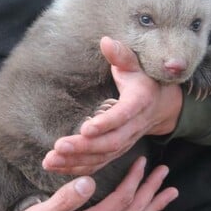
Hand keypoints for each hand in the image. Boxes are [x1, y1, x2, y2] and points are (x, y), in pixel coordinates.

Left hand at [42, 37, 182, 175]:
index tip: (86, 128)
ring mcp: (125, 142)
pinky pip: (97, 164)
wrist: (160, 104)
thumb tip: (106, 41)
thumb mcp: (135, 64)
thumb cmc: (143, 79)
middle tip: (59, 147)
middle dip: (84, 147)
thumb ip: (121, 55)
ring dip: (76, 161)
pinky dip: (77, 169)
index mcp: (139, 103)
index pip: (123, 116)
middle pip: (110, 142)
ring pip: (102, 157)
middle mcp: (133, 127)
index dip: (106, 123)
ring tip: (51, 160)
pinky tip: (56, 168)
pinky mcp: (115, 151)